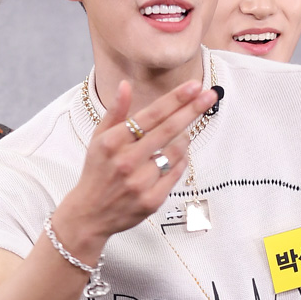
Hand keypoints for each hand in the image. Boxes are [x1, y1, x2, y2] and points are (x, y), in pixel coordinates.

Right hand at [52, 78, 216, 257]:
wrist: (89, 214)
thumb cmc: (97, 172)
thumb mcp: (98, 139)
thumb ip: (115, 112)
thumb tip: (125, 85)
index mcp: (113, 142)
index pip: (151, 115)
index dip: (175, 99)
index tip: (194, 86)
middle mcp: (127, 161)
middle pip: (168, 130)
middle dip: (193, 110)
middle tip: (210, 95)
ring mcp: (140, 183)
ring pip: (176, 152)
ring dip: (185, 138)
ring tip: (184, 131)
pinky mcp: (151, 201)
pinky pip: (176, 174)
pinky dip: (180, 161)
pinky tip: (177, 155)